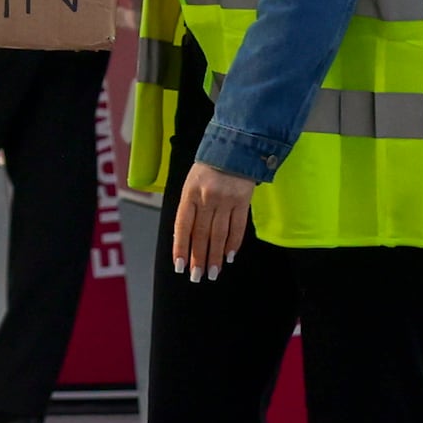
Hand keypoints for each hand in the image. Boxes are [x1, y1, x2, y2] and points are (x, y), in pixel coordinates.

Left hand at [169, 167, 259, 281]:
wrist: (235, 146)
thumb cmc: (209, 168)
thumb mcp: (192, 182)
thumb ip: (190, 207)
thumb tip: (186, 238)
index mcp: (189, 193)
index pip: (182, 225)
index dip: (181, 247)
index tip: (179, 266)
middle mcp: (206, 197)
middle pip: (201, 233)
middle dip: (198, 258)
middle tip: (197, 276)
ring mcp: (226, 199)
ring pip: (219, 234)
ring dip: (216, 256)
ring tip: (213, 272)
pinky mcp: (243, 200)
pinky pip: (238, 226)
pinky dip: (233, 243)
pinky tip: (229, 256)